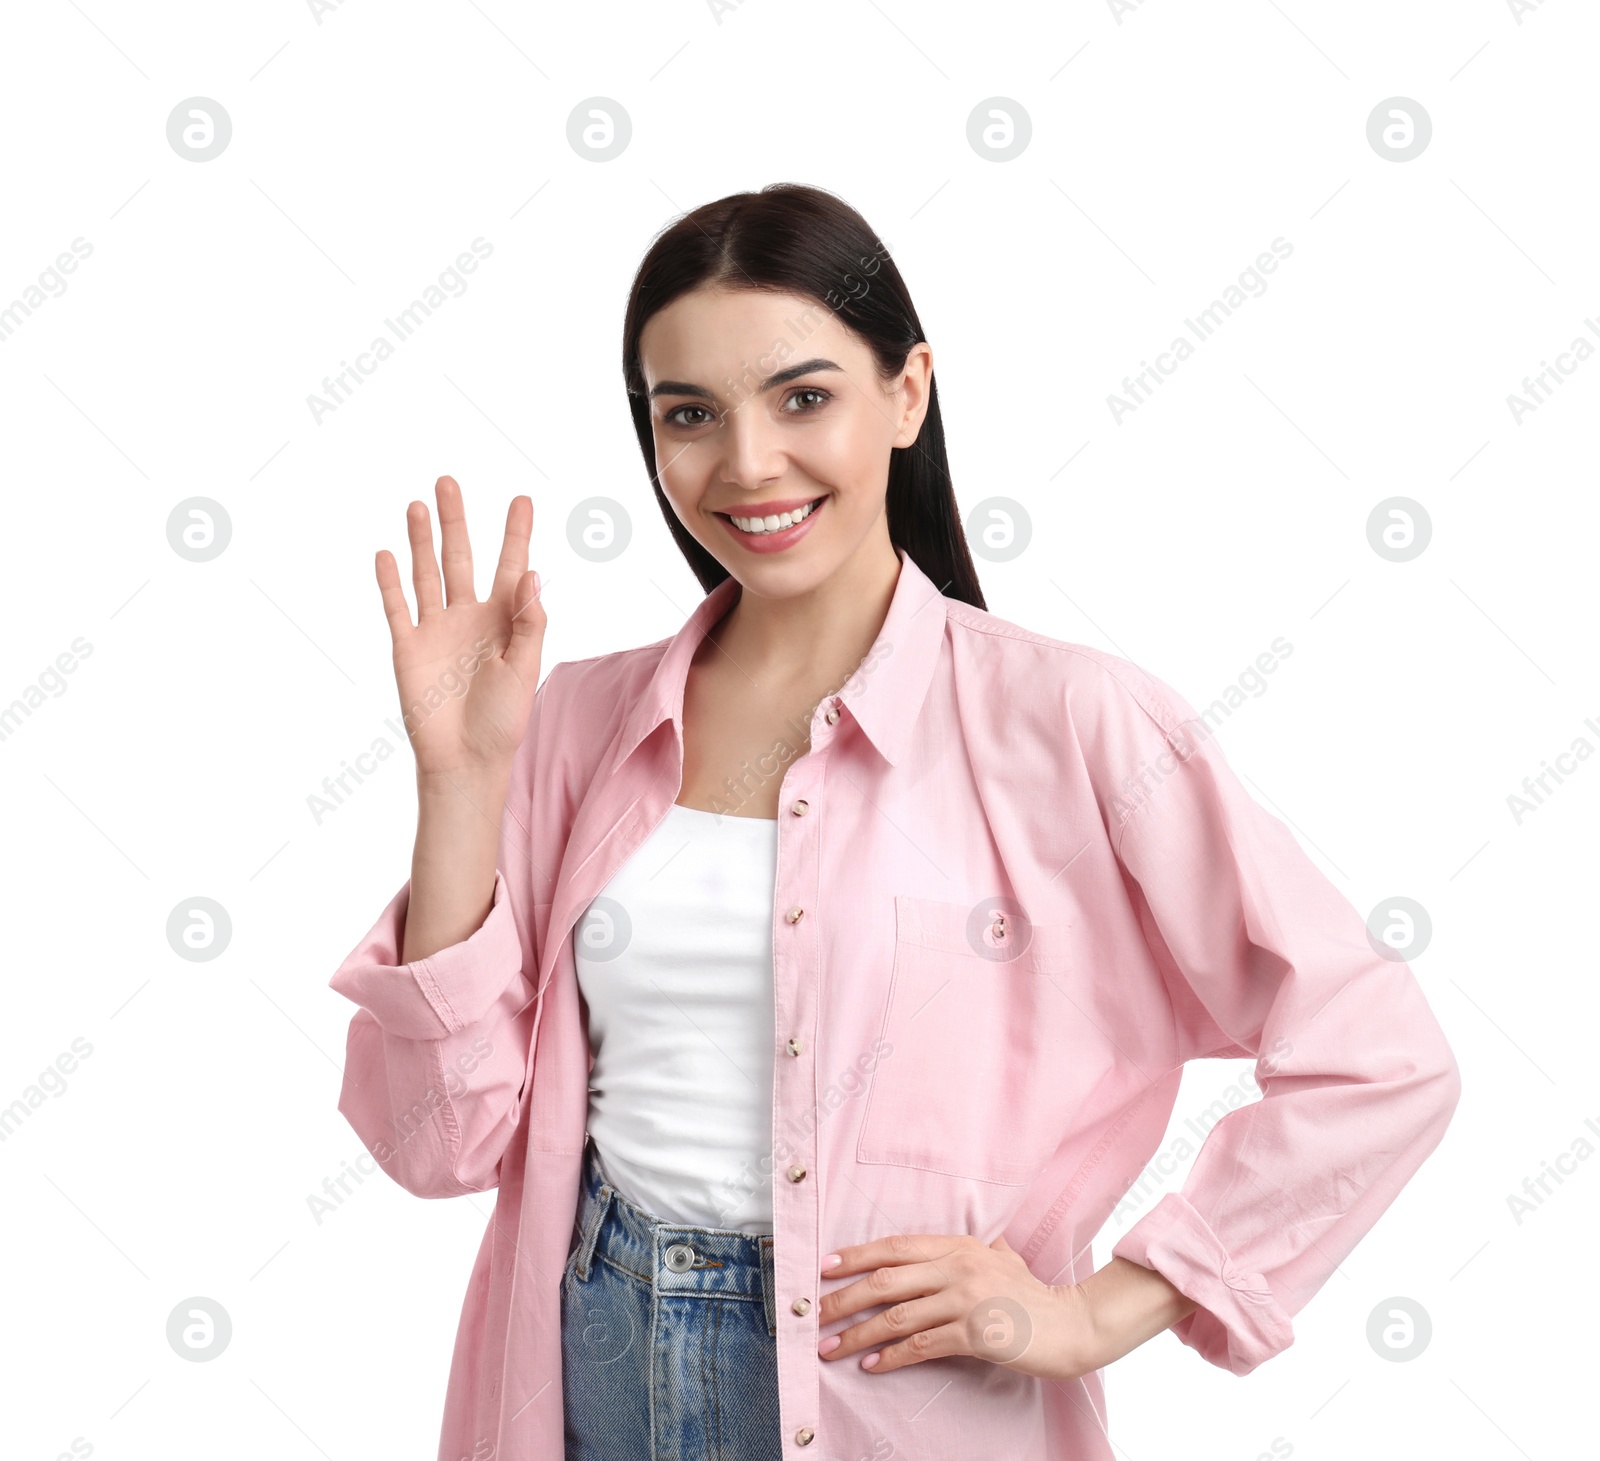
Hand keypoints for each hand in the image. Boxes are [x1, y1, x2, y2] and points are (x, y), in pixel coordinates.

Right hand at [376, 476, 545, 782]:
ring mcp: (437, 631)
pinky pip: (397, 607)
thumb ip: (529, 621)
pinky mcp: (409, 648)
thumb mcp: (525, 668)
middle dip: (456, 521)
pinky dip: (390, 581)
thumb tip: (532, 573)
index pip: (512, 566)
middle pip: (461, 558)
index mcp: (505, 622)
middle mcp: (469, 619)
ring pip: (427, 574)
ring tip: (418, 505)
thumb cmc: (504, 720)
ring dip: (422, 540)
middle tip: (449, 482)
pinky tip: (387, 554)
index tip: (522, 500)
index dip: (517, 534)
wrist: (466, 759)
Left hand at [815, 1231, 1096, 1380]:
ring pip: (897, 1316)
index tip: (824, 1267)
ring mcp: (966, 1299)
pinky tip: (871, 1366)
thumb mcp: (1003, 1258)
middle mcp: (957, 1267)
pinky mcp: (975, 1333)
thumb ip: (979, 1249)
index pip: (895, 1246)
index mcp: (958, 1246)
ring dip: (858, 1334)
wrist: (1072, 1324)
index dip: (856, 1255)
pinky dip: (892, 1357)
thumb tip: (968, 1240)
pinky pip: (922, 1346)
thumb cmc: (1035, 1295)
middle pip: (886, 1280)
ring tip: (830, 1348)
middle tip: (814, 1314)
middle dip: (844, 1298)